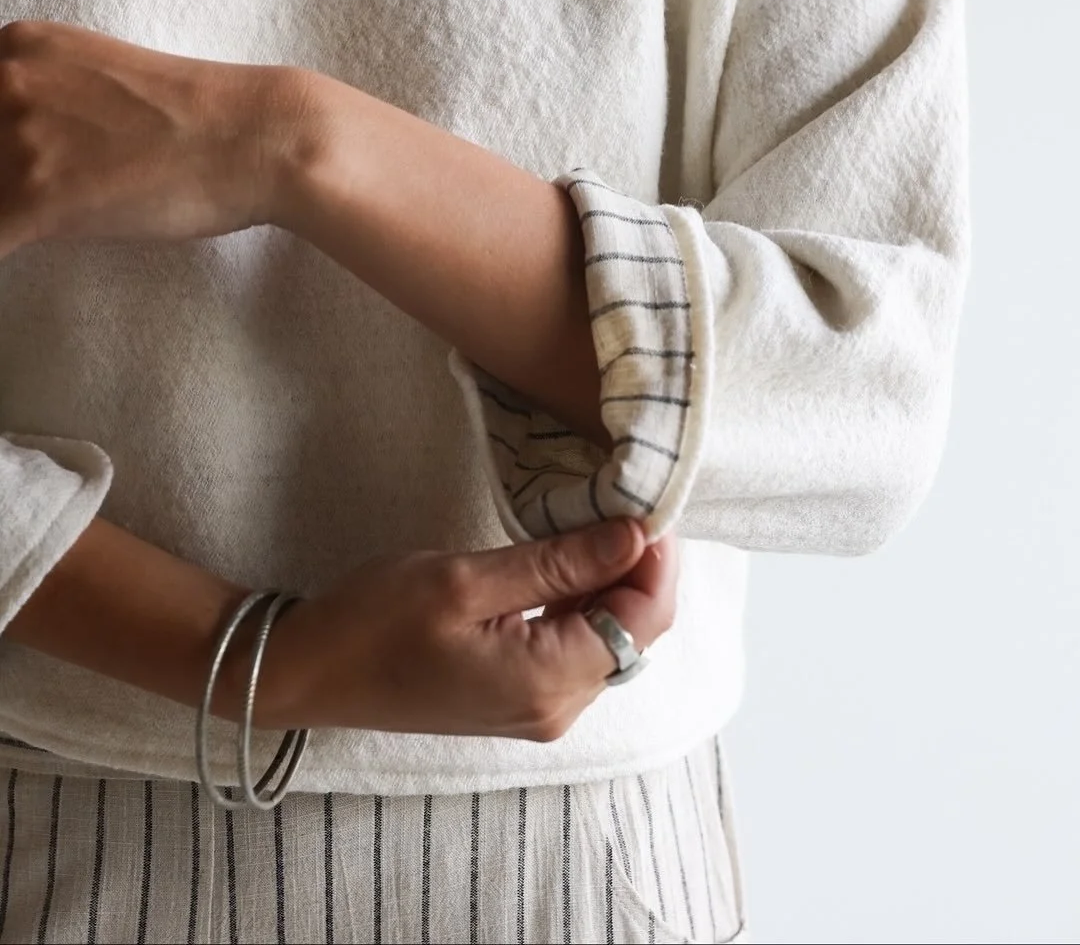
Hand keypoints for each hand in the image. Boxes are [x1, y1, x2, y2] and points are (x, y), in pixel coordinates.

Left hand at [0, 19, 288, 256]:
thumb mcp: (99, 83)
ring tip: (48, 227)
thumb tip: (19, 155)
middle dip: (1, 186)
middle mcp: (6, 79)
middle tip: (44, 203)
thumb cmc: (199, 119)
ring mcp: (18, 137)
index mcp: (20, 45)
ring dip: (7, 219)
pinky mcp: (35, 198)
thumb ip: (43, 103)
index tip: (14, 176)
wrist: (258, 137)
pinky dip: (4, 253)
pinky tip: (28, 254)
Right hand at [255, 519, 677, 739]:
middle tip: (622, 498)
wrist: (308, 672)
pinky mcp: (517, 700)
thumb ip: (557, 564)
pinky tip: (565, 562)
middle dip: (639, 567)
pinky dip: (581, 603)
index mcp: (548, 683)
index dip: (656, 558)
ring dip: (611, 582)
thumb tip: (634, 537)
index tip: (646, 499)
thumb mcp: (466, 579)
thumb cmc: (375, 621)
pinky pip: (574, 649)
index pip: (643, 620)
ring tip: (596, 519)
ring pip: (607, 640)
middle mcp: (556, 709)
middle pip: (633, 632)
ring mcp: (537, 710)